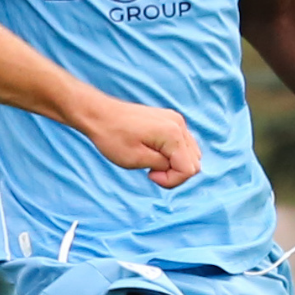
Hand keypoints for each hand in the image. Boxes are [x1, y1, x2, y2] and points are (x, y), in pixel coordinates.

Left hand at [80, 95, 200, 187]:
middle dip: (175, 173)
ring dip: (175, 164)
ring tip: (152, 162)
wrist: (100, 114)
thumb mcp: (137, 159)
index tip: (150, 175)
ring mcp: (176, 120)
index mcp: (173, 134)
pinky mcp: (170, 120)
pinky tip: (154, 153)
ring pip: (190, 154)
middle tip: (151, 171)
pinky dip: (173, 154)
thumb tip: (176, 168)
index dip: (172, 180)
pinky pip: (182, 144)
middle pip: (194, 162)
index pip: (189, 169)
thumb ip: (163, 166)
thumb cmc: (113, 137)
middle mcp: (179, 124)